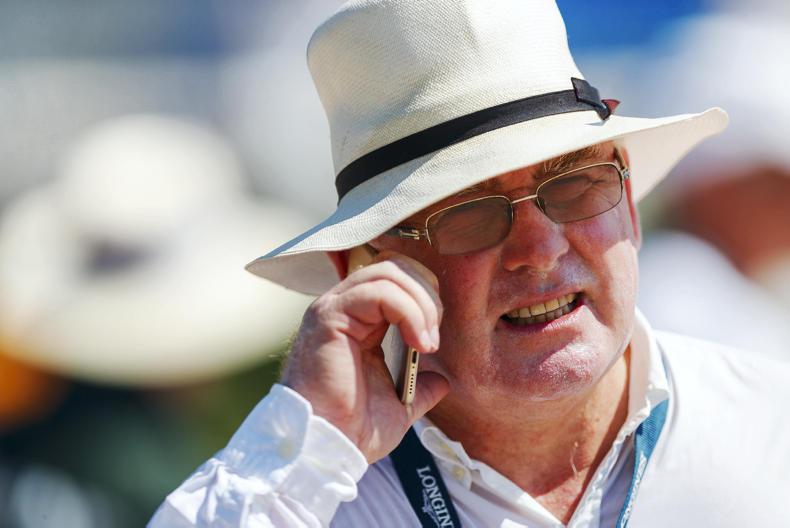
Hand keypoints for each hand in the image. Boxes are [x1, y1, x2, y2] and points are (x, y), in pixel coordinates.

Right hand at [281, 251, 448, 462]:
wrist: (328, 448)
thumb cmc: (353, 429)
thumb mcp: (399, 405)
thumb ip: (419, 387)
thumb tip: (441, 381)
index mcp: (356, 321)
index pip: (396, 280)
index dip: (424, 299)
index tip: (432, 341)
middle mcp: (342, 306)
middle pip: (396, 267)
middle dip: (427, 296)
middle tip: (433, 337)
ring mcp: (334, 307)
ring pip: (390, 273)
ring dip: (421, 305)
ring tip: (427, 342)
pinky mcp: (331, 315)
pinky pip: (379, 292)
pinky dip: (409, 312)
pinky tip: (418, 342)